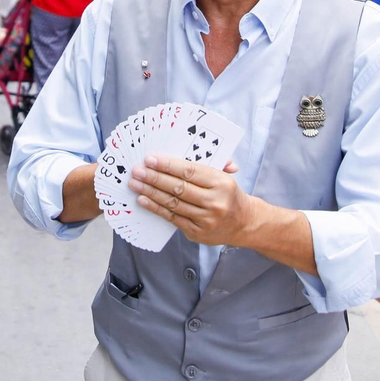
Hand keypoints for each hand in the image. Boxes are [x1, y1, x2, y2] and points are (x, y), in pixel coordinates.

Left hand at [127, 154, 253, 246]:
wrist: (244, 223)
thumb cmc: (229, 194)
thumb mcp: (225, 176)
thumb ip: (211, 161)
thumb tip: (195, 147)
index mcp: (222, 182)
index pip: (190, 171)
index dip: (168, 165)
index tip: (150, 159)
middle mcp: (214, 201)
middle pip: (179, 187)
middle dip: (154, 178)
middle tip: (137, 170)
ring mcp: (206, 219)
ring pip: (173, 203)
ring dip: (151, 193)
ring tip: (135, 184)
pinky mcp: (197, 233)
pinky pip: (172, 218)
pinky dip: (156, 208)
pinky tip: (143, 200)